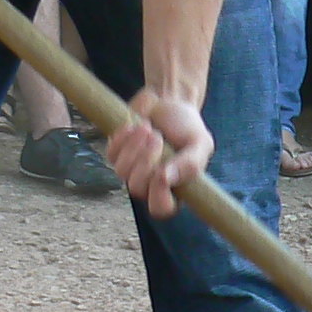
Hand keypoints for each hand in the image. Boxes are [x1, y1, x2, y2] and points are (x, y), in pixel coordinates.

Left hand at [107, 86, 211, 218]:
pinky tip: (136, 125)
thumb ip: (191, 164)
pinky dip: (123, 138)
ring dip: (134, 147)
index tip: (162, 171)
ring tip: (149, 129)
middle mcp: (150, 184)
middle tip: (158, 138)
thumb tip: (167, 179)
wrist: (170, 102)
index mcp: (174, 188)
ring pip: (122, 172)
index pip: (160, 209)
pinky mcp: (117, 154)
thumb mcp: (200, 143)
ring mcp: (132, 170)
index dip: (158, 194)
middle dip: (146, 161)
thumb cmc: (187, 126)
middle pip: (137, 188)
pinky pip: (112, 154)